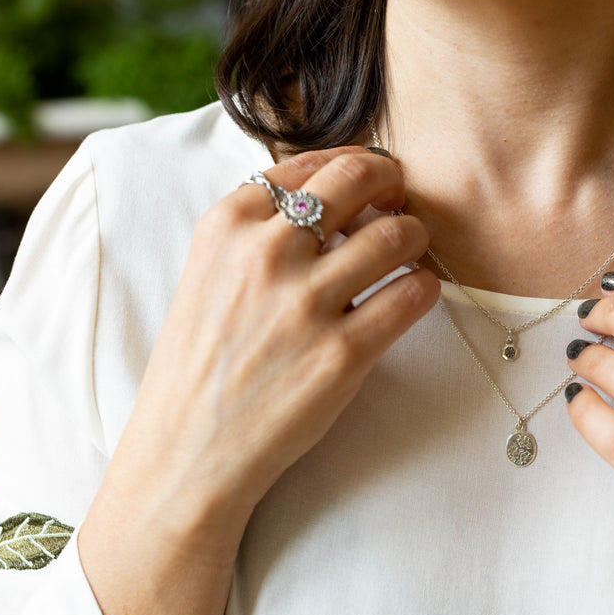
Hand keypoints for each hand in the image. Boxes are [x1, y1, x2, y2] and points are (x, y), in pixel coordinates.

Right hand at [77, 146, 438, 614]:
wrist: (188, 453)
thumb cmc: (202, 365)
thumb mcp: (209, 275)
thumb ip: (261, 229)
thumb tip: (337, 190)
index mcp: (227, 225)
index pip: (313, 161)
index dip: (354, 166)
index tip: (372, 182)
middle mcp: (266, 253)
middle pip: (361, 180)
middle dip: (394, 185)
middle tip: (402, 205)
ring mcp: (306, 303)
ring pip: (398, 234)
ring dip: (415, 239)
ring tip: (410, 256)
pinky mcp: (343, 353)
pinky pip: (413, 293)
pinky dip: (425, 287)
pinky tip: (413, 295)